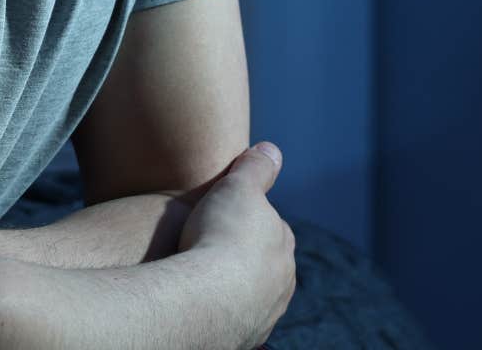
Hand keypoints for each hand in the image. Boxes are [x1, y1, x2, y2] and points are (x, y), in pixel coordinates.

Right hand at [177, 142, 296, 349]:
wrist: (206, 299)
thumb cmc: (221, 236)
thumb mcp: (239, 187)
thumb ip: (256, 168)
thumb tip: (271, 150)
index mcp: (283, 245)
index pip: (271, 227)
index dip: (246, 219)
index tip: (222, 216)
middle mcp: (281, 283)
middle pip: (263, 264)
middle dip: (241, 257)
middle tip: (206, 247)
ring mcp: (263, 314)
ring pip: (250, 295)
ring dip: (231, 287)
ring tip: (200, 279)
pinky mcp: (242, 339)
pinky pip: (233, 321)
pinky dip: (220, 312)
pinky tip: (199, 304)